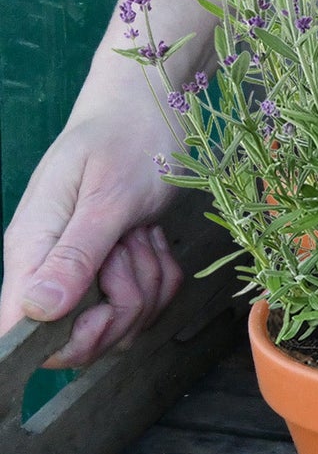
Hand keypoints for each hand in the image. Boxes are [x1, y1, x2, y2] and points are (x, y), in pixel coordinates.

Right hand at [0, 115, 183, 366]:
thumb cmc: (124, 142)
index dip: (64, 341)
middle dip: (125, 306)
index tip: (102, 316)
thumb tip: (37, 310)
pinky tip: (152, 238)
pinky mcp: (117, 270)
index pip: (19, 326)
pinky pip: (149, 301)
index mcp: (32, 249)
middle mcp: (52, 267)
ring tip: (141, 234)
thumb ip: (74, 255)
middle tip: (132, 249)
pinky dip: (162, 273)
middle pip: (86, 337)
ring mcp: (86, 271)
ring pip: (124, 322)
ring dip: (148, 282)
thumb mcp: (106, 198)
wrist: (149, 111)